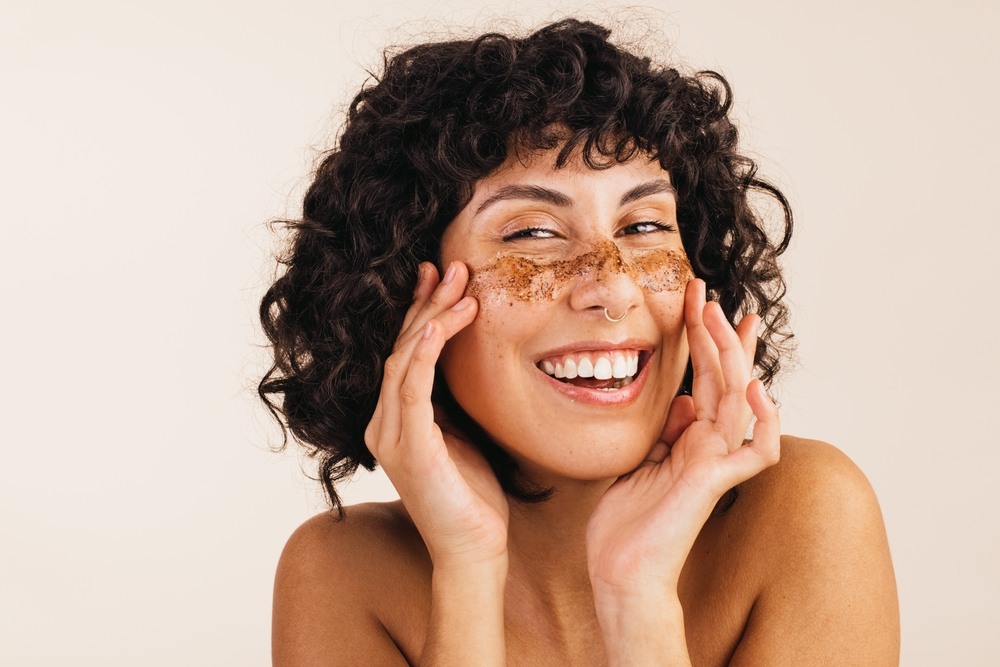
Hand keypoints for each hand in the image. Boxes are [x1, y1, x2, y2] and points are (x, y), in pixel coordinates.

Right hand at [364, 261, 508, 568]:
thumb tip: (465, 355)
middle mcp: (385, 422)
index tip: (441, 277)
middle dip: (428, 304)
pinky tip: (435, 327)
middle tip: (454, 268)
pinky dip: (421, 355)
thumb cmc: (474, 494)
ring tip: (460, 287)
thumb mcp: (464, 431)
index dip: (421, 310)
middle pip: (401, 347)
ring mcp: (391, 436)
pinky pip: (410, 391)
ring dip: (431, 319)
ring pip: (403, 360)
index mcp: (397, 417)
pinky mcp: (408, 450)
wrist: (474, 549)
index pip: (406, 351)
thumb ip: (454, 397)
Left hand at [586, 278, 779, 597]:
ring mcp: (715, 462)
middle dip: (718, 333)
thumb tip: (683, 401)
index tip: (700, 302)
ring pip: (737, 400)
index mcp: (689, 438)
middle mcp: (708, 445)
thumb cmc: (625, 522)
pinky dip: (762, 420)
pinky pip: (755, 451)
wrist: (619, 568)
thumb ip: (664, 431)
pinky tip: (755, 388)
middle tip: (707, 293)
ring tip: (718, 316)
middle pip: (724, 379)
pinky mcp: (715, 483)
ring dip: (730, 356)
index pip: (705, 379)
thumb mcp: (638, 459)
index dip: (705, 340)